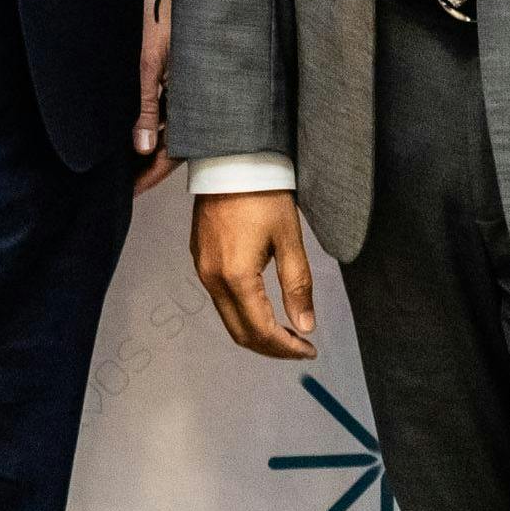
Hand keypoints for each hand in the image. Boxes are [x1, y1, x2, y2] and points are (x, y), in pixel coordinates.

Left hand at [132, 0, 178, 193]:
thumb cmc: (162, 16)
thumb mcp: (148, 61)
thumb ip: (146, 104)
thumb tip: (144, 147)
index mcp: (192, 97)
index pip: (175, 150)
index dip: (152, 174)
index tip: (131, 192)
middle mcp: (191, 96)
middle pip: (172, 142)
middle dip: (148, 164)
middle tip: (123, 185)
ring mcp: (184, 86)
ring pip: (168, 126)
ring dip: (146, 142)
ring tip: (120, 163)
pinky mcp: (175, 74)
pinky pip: (165, 106)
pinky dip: (148, 120)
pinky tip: (128, 130)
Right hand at [189, 189, 318, 359]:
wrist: (230, 159)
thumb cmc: (264, 194)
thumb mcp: (289, 239)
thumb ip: (297, 286)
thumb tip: (306, 326)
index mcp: (236, 276)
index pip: (262, 330)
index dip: (287, 348)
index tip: (309, 350)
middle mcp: (213, 278)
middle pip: (240, 332)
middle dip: (271, 347)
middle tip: (299, 347)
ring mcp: (202, 268)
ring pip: (228, 318)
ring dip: (257, 331)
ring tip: (286, 331)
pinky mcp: (200, 257)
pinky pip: (220, 298)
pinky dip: (243, 313)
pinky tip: (263, 307)